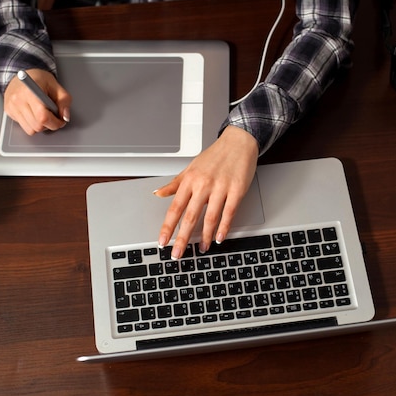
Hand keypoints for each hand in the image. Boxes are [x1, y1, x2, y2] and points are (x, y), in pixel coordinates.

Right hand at [3, 69, 71, 134]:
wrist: (22, 74)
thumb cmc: (39, 79)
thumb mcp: (56, 86)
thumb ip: (64, 101)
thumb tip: (65, 117)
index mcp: (30, 92)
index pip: (42, 116)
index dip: (55, 122)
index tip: (60, 121)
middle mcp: (18, 100)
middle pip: (37, 126)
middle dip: (49, 125)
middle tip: (53, 117)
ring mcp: (12, 106)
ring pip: (30, 130)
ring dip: (41, 126)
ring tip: (43, 115)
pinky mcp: (9, 111)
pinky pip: (24, 127)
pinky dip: (32, 124)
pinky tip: (35, 114)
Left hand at [154, 125, 259, 258]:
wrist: (238, 142)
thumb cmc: (215, 156)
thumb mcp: (191, 168)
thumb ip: (175, 184)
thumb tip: (158, 193)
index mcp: (190, 180)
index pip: (175, 208)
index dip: (168, 227)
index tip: (162, 242)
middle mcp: (203, 185)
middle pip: (190, 216)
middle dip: (182, 238)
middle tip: (177, 254)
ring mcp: (220, 187)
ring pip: (210, 217)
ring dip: (204, 236)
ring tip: (201, 249)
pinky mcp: (236, 190)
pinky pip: (229, 212)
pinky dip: (224, 227)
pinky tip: (219, 237)